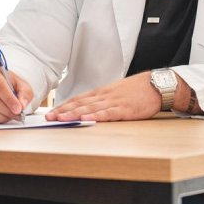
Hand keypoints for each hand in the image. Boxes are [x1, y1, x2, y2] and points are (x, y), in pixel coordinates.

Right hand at [0, 67, 33, 122]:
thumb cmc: (10, 84)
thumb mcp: (21, 85)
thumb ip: (24, 93)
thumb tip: (22, 105)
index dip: (9, 99)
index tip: (18, 109)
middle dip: (7, 110)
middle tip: (17, 115)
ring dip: (1, 116)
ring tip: (11, 116)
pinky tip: (3, 116)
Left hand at [45, 72, 160, 121]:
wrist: (155, 85)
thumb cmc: (136, 91)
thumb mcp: (115, 93)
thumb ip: (102, 100)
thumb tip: (87, 108)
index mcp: (101, 92)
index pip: (78, 99)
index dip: (63, 106)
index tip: (51, 112)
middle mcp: (104, 96)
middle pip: (80, 103)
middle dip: (63, 111)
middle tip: (48, 117)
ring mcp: (113, 102)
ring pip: (90, 108)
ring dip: (73, 114)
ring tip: (60, 119)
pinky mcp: (124, 109)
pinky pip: (107, 113)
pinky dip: (95, 116)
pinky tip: (85, 119)